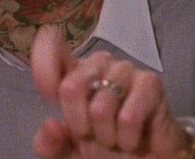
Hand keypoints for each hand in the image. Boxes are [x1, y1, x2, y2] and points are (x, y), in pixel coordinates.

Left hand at [30, 25, 189, 157]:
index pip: (50, 45)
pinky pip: (128, 117)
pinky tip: (132, 139)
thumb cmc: (103, 149)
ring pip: (100, 108)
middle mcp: (97, 64)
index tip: (49, 97)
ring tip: (115, 137)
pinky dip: (126, 139)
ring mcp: (124, 70)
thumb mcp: (66, 152)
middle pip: (70, 88)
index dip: (44, 69)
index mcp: (72, 72)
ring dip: (106, 135)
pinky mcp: (150, 83)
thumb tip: (51, 125)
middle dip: (79, 124)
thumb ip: (49, 143)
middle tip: (92, 134)